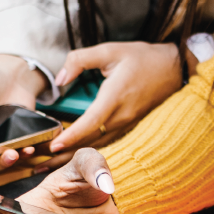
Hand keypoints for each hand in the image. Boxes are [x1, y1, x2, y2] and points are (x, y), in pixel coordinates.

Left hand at [48, 41, 189, 153]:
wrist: (175, 68)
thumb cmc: (142, 58)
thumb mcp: (110, 49)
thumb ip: (80, 60)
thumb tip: (59, 78)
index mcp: (116, 96)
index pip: (91, 122)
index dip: (72, 136)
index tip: (53, 144)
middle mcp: (122, 115)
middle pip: (90, 140)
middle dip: (64, 152)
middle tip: (38, 161)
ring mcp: (127, 123)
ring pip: (97, 144)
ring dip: (73, 155)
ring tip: (49, 164)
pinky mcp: (129, 125)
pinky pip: (105, 141)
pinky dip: (87, 149)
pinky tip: (72, 155)